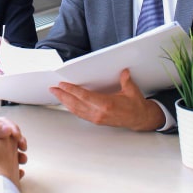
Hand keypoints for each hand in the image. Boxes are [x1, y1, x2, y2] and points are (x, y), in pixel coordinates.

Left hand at [50, 68, 164, 131]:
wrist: (140, 119)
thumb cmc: (135, 105)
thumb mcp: (132, 90)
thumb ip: (125, 80)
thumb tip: (123, 71)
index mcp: (107, 104)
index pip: (84, 96)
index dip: (72, 90)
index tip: (62, 85)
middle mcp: (99, 113)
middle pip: (76, 104)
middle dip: (63, 96)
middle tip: (53, 89)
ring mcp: (97, 118)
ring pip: (76, 110)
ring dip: (65, 102)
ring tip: (56, 94)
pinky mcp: (97, 120)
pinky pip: (81, 114)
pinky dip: (72, 108)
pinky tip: (67, 103)